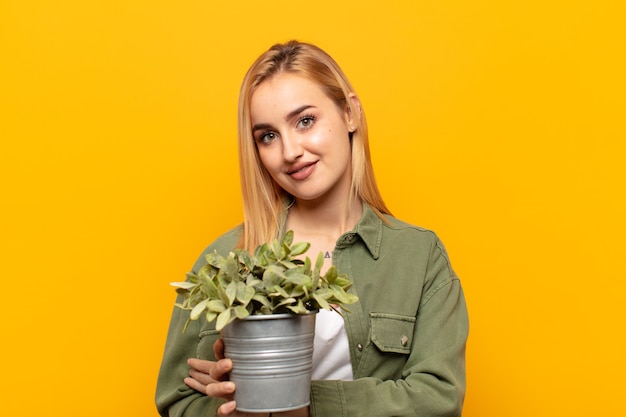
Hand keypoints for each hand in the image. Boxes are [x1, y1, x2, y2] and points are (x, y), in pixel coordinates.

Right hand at [185, 339, 307, 415]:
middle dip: (219, 366)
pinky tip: (232, 405)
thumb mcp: (273, 365)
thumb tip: (297, 331)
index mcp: (237, 366)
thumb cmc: (272, 382)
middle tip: (229, 363)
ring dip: (219, 387)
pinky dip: (225, 409)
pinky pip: (222, 411)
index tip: (222, 341)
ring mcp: (228, 394)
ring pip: (213, 390)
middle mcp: (229, 378)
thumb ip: (277, 351)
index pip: (222, 355)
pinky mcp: (232, 410)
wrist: (275, 406)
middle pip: (214, 371)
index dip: (219, 348)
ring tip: (231, 386)